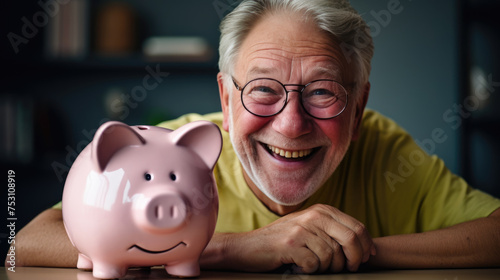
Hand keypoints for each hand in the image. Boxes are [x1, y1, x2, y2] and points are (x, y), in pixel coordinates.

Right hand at [205, 204, 375, 272]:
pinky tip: (301, 267)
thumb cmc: (282, 241)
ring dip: (327, 268)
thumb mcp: (309, 228)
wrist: (248, 247)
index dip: (366, 246)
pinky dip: (311, 271)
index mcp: (321, 210)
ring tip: (315, 267)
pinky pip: (315, 264)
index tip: (366, 259)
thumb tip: (364, 245)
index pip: (357, 227)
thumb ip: (333, 230)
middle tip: (349, 269)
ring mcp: (301, 229)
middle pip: (350, 239)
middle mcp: (313, 216)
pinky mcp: (290, 245)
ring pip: (332, 255)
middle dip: (355, 259)